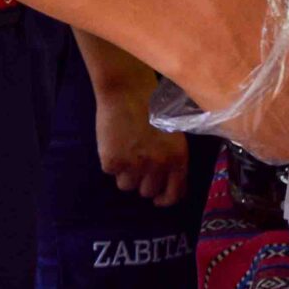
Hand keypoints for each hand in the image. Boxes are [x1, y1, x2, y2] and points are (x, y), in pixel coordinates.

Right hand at [95, 82, 191, 206]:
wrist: (127, 89)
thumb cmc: (152, 105)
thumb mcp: (173, 134)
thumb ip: (172, 158)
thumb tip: (166, 184)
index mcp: (177, 158)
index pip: (174, 194)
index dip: (165, 199)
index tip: (158, 199)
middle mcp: (157, 165)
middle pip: (147, 192)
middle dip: (143, 181)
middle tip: (138, 164)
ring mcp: (134, 166)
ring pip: (127, 185)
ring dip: (126, 173)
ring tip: (126, 150)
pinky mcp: (112, 162)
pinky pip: (111, 172)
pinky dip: (111, 161)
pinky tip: (114, 142)